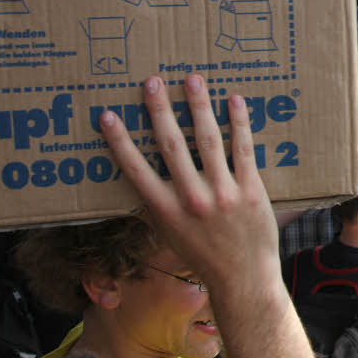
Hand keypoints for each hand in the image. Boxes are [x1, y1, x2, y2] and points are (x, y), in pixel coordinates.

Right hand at [99, 75, 278, 289]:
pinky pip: (243, 150)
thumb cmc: (204, 255)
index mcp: (165, 211)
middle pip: (171, 146)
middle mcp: (191, 200)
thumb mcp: (170, 234)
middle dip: (159, 110)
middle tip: (151, 82)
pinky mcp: (250, 190)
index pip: (135, 170)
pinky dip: (239, 123)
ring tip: (192, 79)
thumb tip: (140, 179)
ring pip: (208, 140)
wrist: (243, 277)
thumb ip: (156, 206)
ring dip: (199, 106)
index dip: (119, 141)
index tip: (107, 115)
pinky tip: (234, 101)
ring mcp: (222, 193)